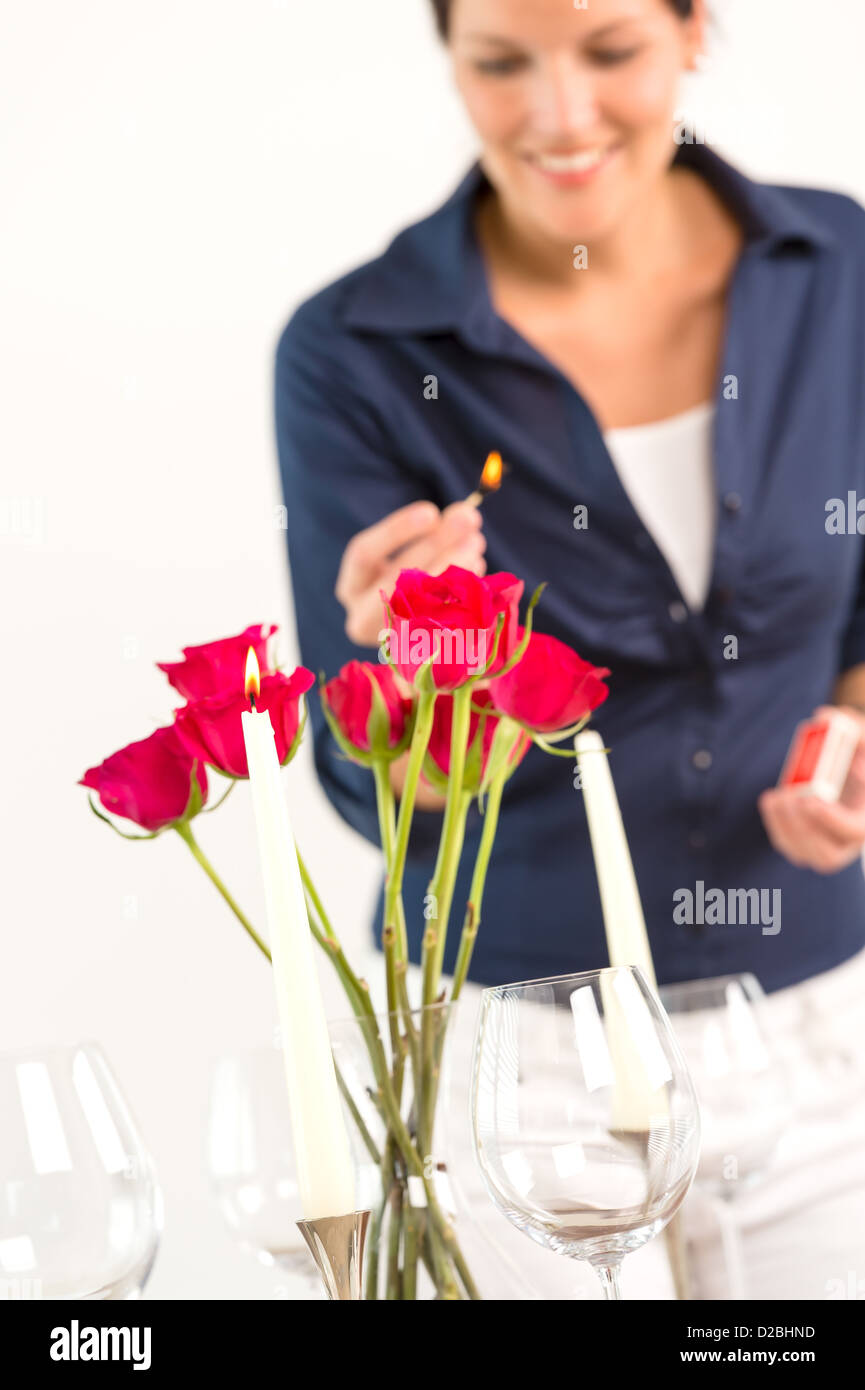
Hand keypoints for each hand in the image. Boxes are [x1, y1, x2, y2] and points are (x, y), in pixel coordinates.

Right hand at [335, 500, 485, 646]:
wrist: (415, 631)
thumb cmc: (412, 578)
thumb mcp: (410, 553)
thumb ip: (432, 531)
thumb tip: (465, 513)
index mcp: (351, 589)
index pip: (363, 555)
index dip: (396, 532)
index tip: (430, 512)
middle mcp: (362, 618)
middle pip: (397, 579)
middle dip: (436, 545)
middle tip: (468, 519)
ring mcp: (391, 639)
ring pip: (423, 603)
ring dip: (455, 567)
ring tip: (477, 542)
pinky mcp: (421, 653)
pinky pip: (445, 622)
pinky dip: (464, 594)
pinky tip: (479, 569)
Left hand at [758, 706, 864, 872]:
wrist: (849, 765)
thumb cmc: (858, 750)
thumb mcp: (859, 735)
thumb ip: (851, 725)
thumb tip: (824, 717)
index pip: (854, 831)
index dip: (832, 821)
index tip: (810, 800)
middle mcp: (851, 840)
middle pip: (826, 856)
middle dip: (803, 828)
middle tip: (791, 798)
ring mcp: (828, 846)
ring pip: (803, 853)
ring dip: (785, 826)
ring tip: (778, 796)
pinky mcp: (806, 843)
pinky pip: (787, 844)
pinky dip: (776, 823)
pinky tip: (771, 799)